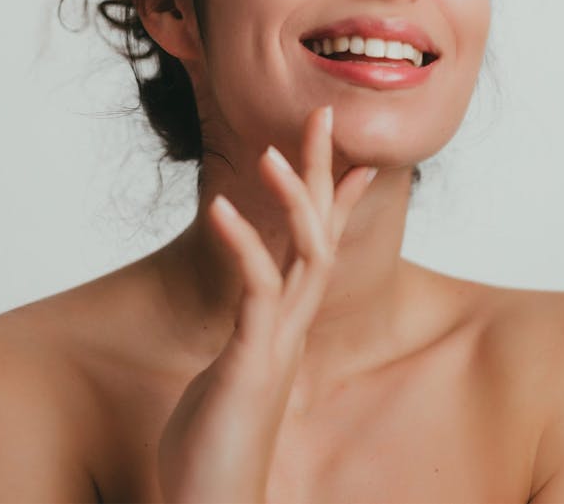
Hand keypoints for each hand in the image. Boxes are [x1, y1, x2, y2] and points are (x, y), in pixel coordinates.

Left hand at [157, 105, 376, 503]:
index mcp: (286, 324)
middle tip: (324, 115)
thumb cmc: (215, 448)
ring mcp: (278, 341)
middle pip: (321, 233)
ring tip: (272, 152)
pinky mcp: (255, 359)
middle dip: (323, 172)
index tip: (348, 159)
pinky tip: (221, 209)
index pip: (320, 247)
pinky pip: (256, 289)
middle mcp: (293, 326)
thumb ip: (249, 344)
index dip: (335, 199)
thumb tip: (251, 327)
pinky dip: (242, 244)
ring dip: (292, 199)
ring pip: (302, 254)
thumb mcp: (235, 377)